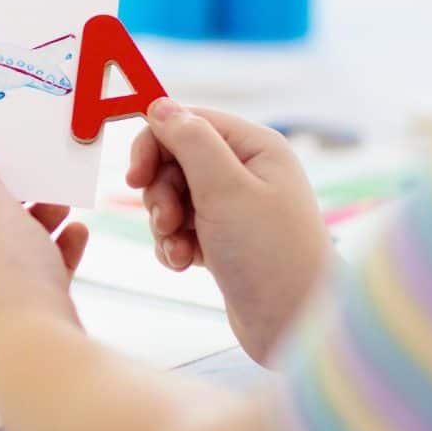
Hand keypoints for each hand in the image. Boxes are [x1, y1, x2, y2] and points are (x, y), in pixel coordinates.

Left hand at [0, 134, 88, 358]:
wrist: (41, 356)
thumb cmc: (7, 276)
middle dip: (8, 193)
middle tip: (31, 168)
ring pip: (10, 244)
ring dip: (37, 218)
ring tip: (63, 200)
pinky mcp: (20, 312)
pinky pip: (35, 271)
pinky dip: (55, 250)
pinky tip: (78, 233)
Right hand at [127, 99, 330, 363]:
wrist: (296, 326)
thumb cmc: (269, 253)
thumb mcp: (225, 189)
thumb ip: (189, 141)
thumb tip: (158, 104)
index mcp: (253, 146)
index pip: (187, 121)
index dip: (154, 144)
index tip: (135, 177)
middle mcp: (245, 170)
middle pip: (173, 159)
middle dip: (159, 192)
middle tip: (166, 220)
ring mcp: (233, 206)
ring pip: (171, 196)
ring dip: (163, 222)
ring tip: (178, 248)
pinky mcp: (222, 238)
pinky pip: (178, 228)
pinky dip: (172, 244)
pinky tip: (184, 264)